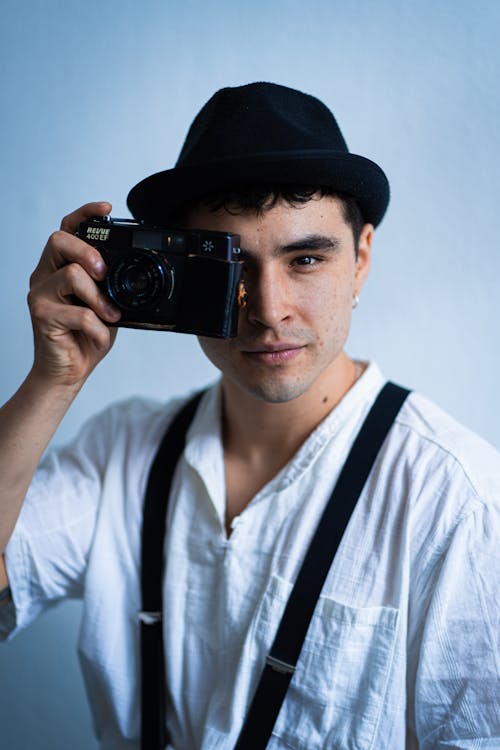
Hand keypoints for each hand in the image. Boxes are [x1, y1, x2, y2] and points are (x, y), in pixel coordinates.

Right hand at [27, 202, 120, 388]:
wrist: (68, 372)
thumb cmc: (85, 337)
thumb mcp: (106, 305)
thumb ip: (111, 286)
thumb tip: (134, 273)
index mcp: (60, 267)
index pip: (68, 229)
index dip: (86, 214)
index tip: (107, 207)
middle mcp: (45, 275)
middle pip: (59, 240)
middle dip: (87, 251)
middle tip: (103, 273)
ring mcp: (40, 294)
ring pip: (72, 275)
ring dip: (99, 298)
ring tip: (110, 316)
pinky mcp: (41, 315)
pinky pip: (78, 313)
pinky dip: (97, 327)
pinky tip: (99, 337)